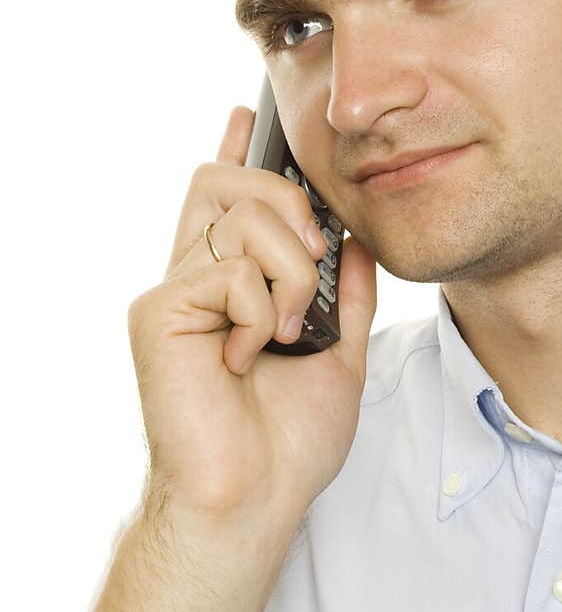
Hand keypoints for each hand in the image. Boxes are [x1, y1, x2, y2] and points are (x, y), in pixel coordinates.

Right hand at [127, 106, 376, 532]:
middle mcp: (193, 276)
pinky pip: (229, 270)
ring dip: (288, 271)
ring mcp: (172, 292)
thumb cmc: (288, 441)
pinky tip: (250, 358)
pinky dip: (262, 312)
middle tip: (311, 266)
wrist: (255, 498)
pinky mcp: (157, 312)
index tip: (247, 113)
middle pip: (225, 180)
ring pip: (238, 214)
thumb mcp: (340, 352)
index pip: (223, 196)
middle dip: (289, 205)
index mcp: (230, 283)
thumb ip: (345, 291)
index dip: (234, 150)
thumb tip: (354, 235)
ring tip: (287, 334)